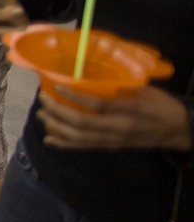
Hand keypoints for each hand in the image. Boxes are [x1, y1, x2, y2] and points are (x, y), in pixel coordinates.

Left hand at [39, 86, 192, 150]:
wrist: (178, 129)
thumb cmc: (161, 104)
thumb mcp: (144, 89)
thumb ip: (119, 85)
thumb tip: (90, 74)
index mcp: (129, 109)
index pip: (96, 105)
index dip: (73, 96)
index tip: (56, 86)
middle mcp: (119, 127)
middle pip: (81, 124)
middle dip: (57, 112)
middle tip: (43, 100)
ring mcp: (113, 140)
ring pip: (79, 138)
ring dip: (56, 127)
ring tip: (42, 116)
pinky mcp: (112, 147)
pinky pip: (84, 147)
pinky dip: (65, 144)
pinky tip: (50, 139)